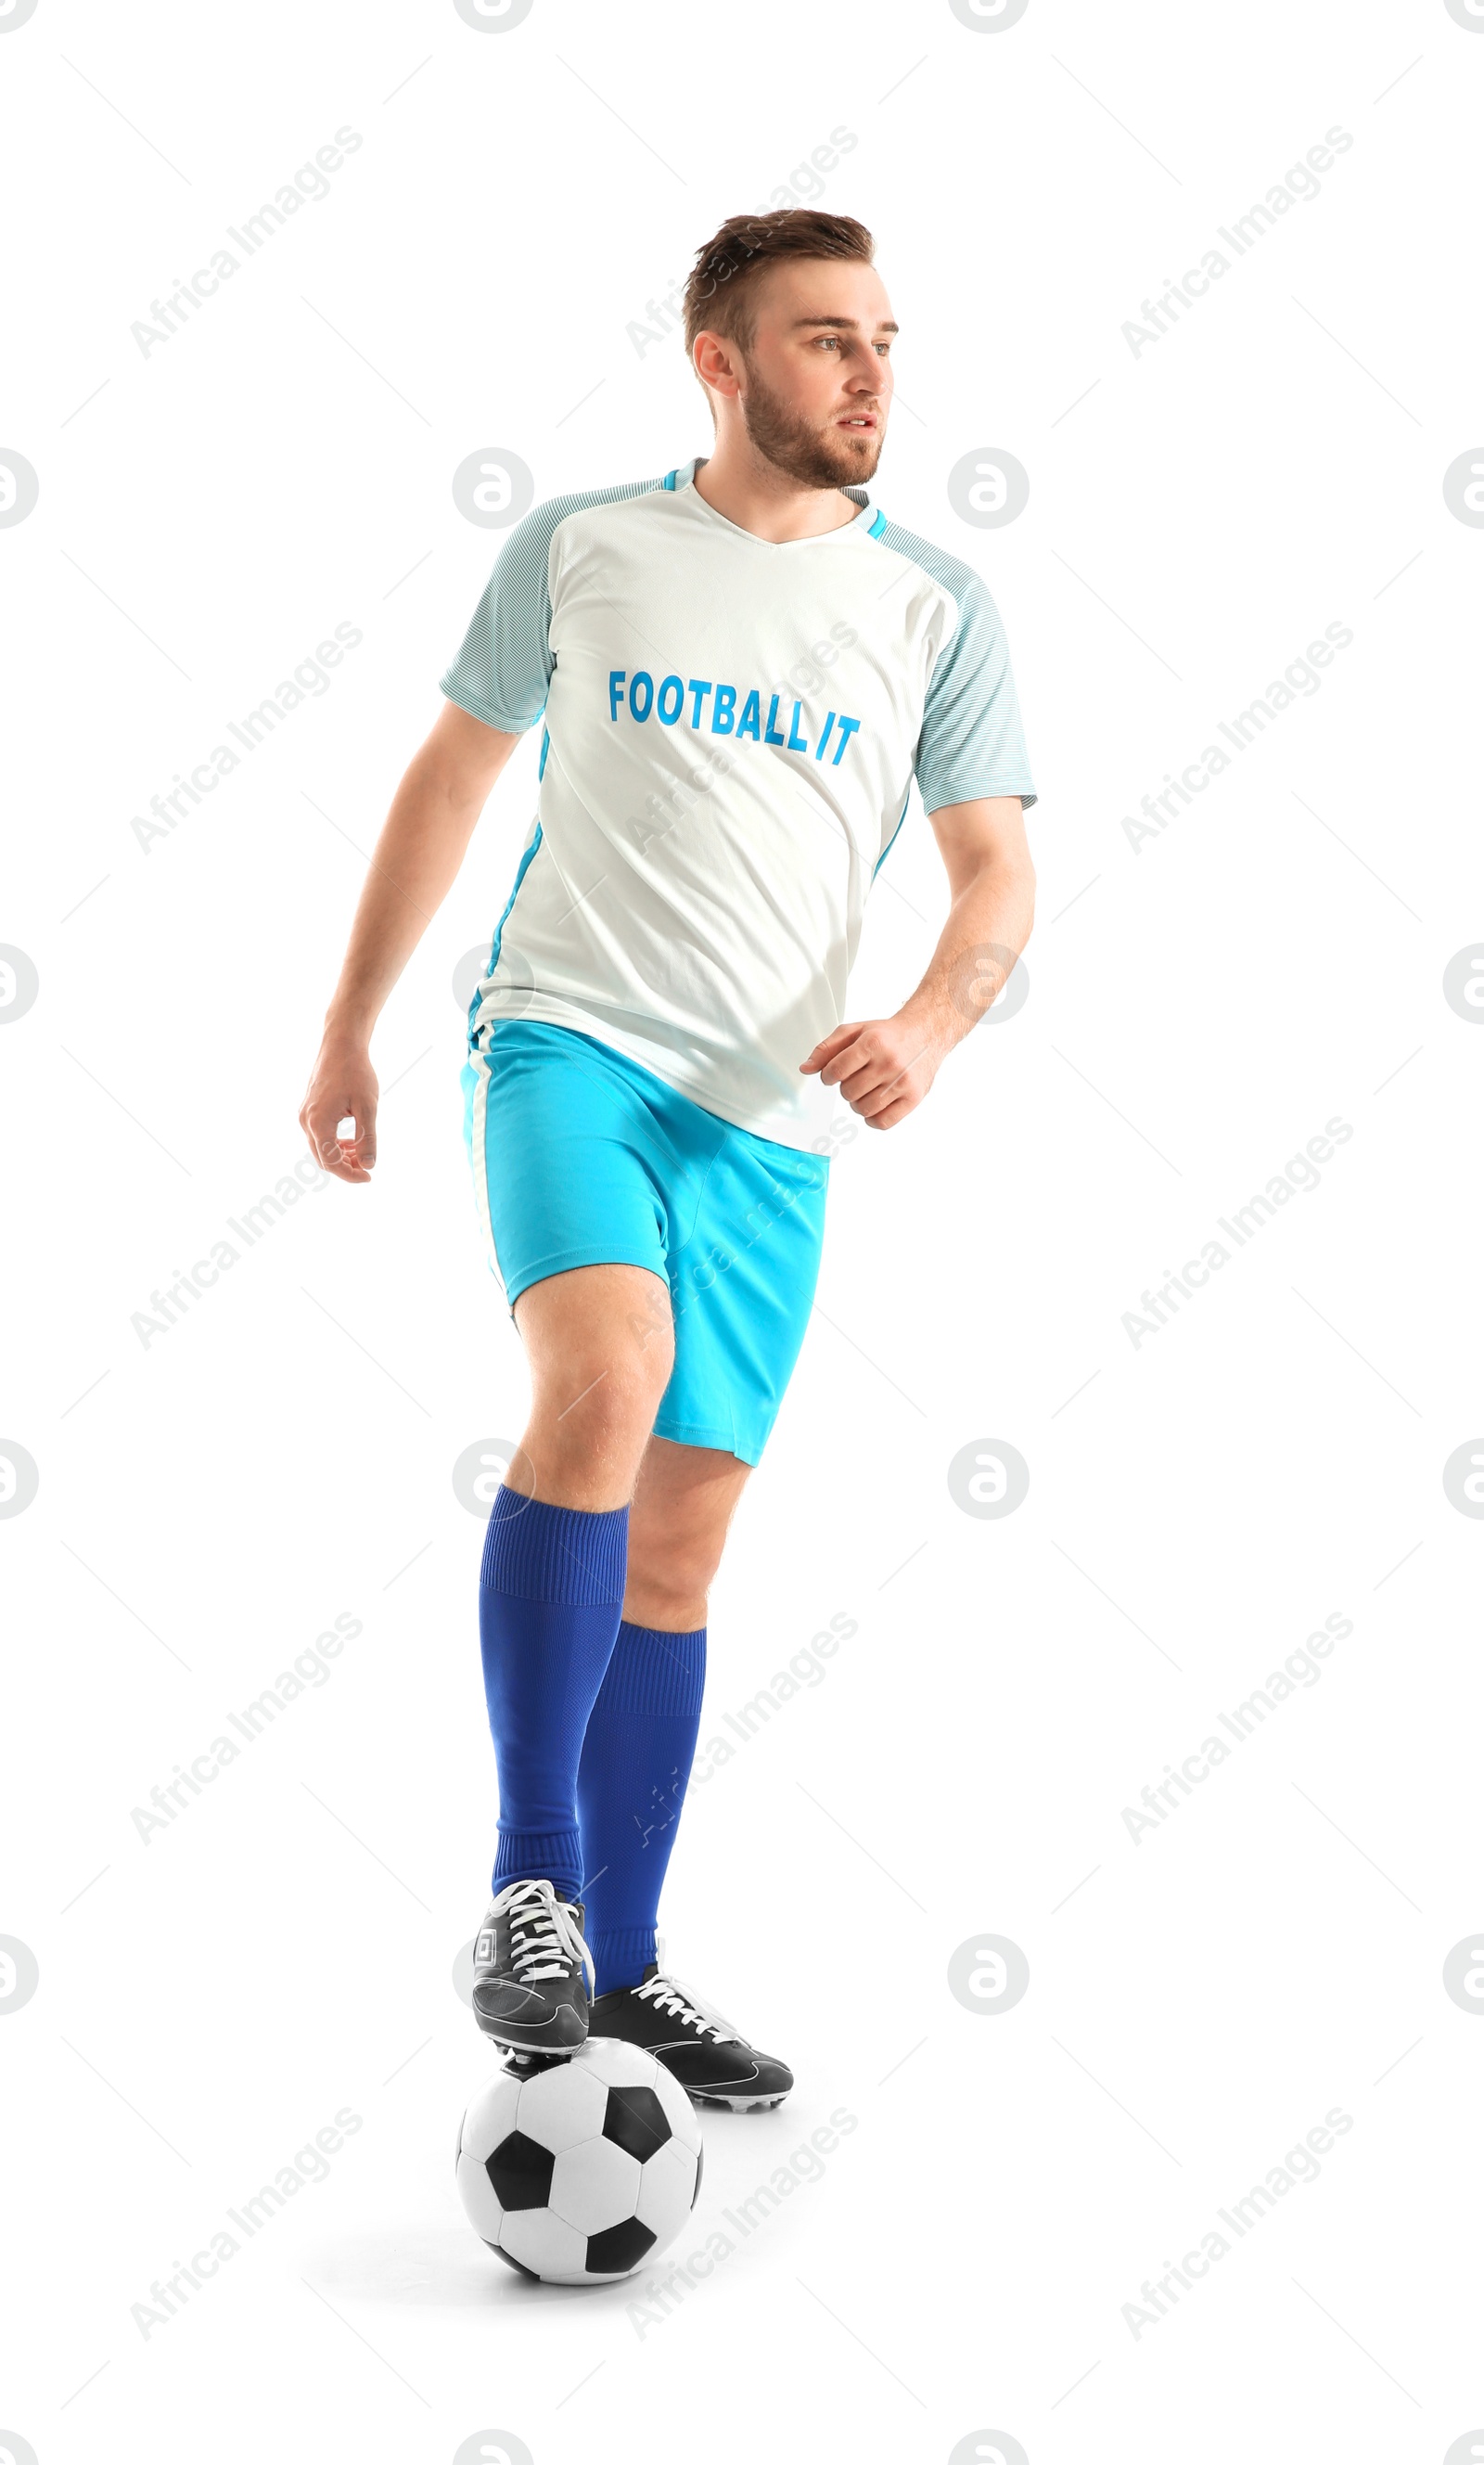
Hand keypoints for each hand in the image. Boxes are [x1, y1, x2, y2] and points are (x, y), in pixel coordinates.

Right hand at [299, 1028, 378, 1183]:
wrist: (341, 1045)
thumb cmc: (356, 1072)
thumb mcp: (368, 1107)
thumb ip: (367, 1138)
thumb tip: (369, 1165)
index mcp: (318, 1122)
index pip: (331, 1163)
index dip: (350, 1174)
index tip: (370, 1177)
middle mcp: (306, 1121)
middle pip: (323, 1159)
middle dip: (345, 1167)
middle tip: (368, 1167)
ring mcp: (304, 1115)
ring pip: (320, 1149)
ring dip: (340, 1156)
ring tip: (362, 1154)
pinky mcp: (307, 1110)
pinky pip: (318, 1136)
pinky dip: (334, 1144)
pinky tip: (352, 1142)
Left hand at [800, 1004, 948, 1130]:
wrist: (925, 1034)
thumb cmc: (887, 1035)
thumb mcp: (855, 1031)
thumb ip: (827, 1048)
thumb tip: (805, 1068)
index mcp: (873, 1042)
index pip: (836, 1071)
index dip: (828, 1076)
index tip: (832, 1075)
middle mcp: (890, 1062)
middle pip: (849, 1092)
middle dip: (846, 1088)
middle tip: (856, 1079)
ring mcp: (903, 1082)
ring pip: (863, 1109)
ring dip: (858, 1103)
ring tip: (866, 1090)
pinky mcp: (914, 1098)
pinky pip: (883, 1122)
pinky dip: (872, 1118)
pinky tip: (875, 1104)